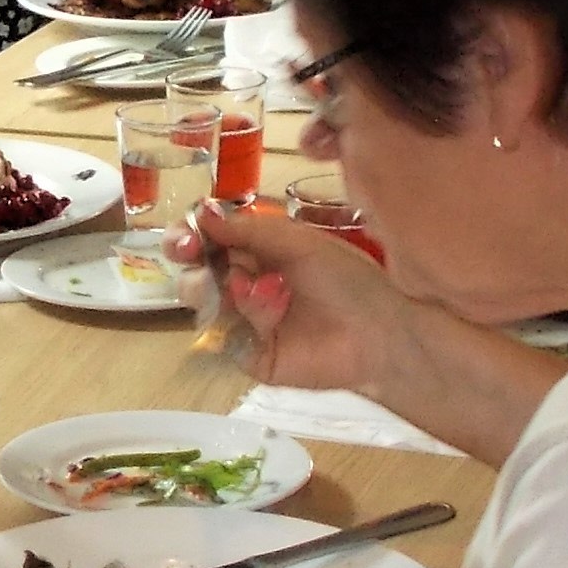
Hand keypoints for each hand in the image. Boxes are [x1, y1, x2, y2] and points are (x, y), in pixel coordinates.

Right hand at [186, 200, 412, 396]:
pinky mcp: (250, 355)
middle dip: (188, 256)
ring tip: (244, 282)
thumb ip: (248, 229)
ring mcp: (244, 321)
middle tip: (189, 251)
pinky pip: (226, 335)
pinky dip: (246, 316)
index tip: (188, 232)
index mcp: (258, 252)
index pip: (209, 240)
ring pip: (202, 303)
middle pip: (195, 269)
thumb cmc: (347, 279)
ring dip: (214, 285)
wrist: (380, 331)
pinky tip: (272, 309)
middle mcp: (246, 284)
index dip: (190, 233)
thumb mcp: (298, 242)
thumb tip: (202, 212)